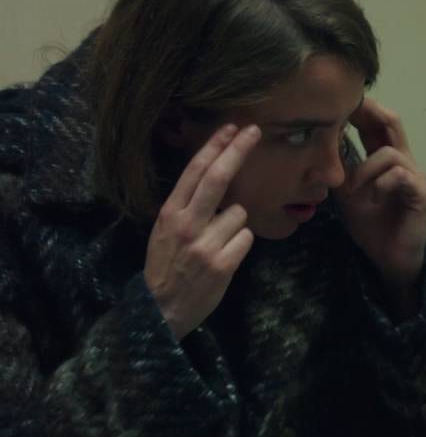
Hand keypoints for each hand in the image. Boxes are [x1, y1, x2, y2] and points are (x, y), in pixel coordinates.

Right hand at [144, 124, 258, 341]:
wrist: (161, 308)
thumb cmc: (167, 265)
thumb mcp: (165, 230)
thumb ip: (187, 206)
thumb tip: (216, 177)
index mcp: (170, 213)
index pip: (194, 172)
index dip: (214, 147)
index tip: (231, 128)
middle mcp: (186, 224)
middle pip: (217, 178)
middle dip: (236, 151)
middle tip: (253, 130)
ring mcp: (204, 244)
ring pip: (239, 213)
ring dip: (235, 224)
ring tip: (217, 244)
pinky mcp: (223, 264)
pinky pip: (246, 238)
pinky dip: (241, 244)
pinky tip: (225, 257)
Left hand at [336, 96, 425, 304]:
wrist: (388, 258)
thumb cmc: (371, 226)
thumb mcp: (347, 192)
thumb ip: (340, 169)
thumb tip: (320, 143)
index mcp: (387, 160)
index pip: (376, 123)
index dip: (360, 109)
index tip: (337, 101)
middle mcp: (405, 162)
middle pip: (392, 122)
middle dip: (369, 113)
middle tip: (347, 109)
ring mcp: (415, 177)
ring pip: (391, 153)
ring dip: (366, 169)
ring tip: (354, 190)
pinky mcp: (422, 194)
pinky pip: (399, 175)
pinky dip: (380, 184)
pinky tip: (372, 199)